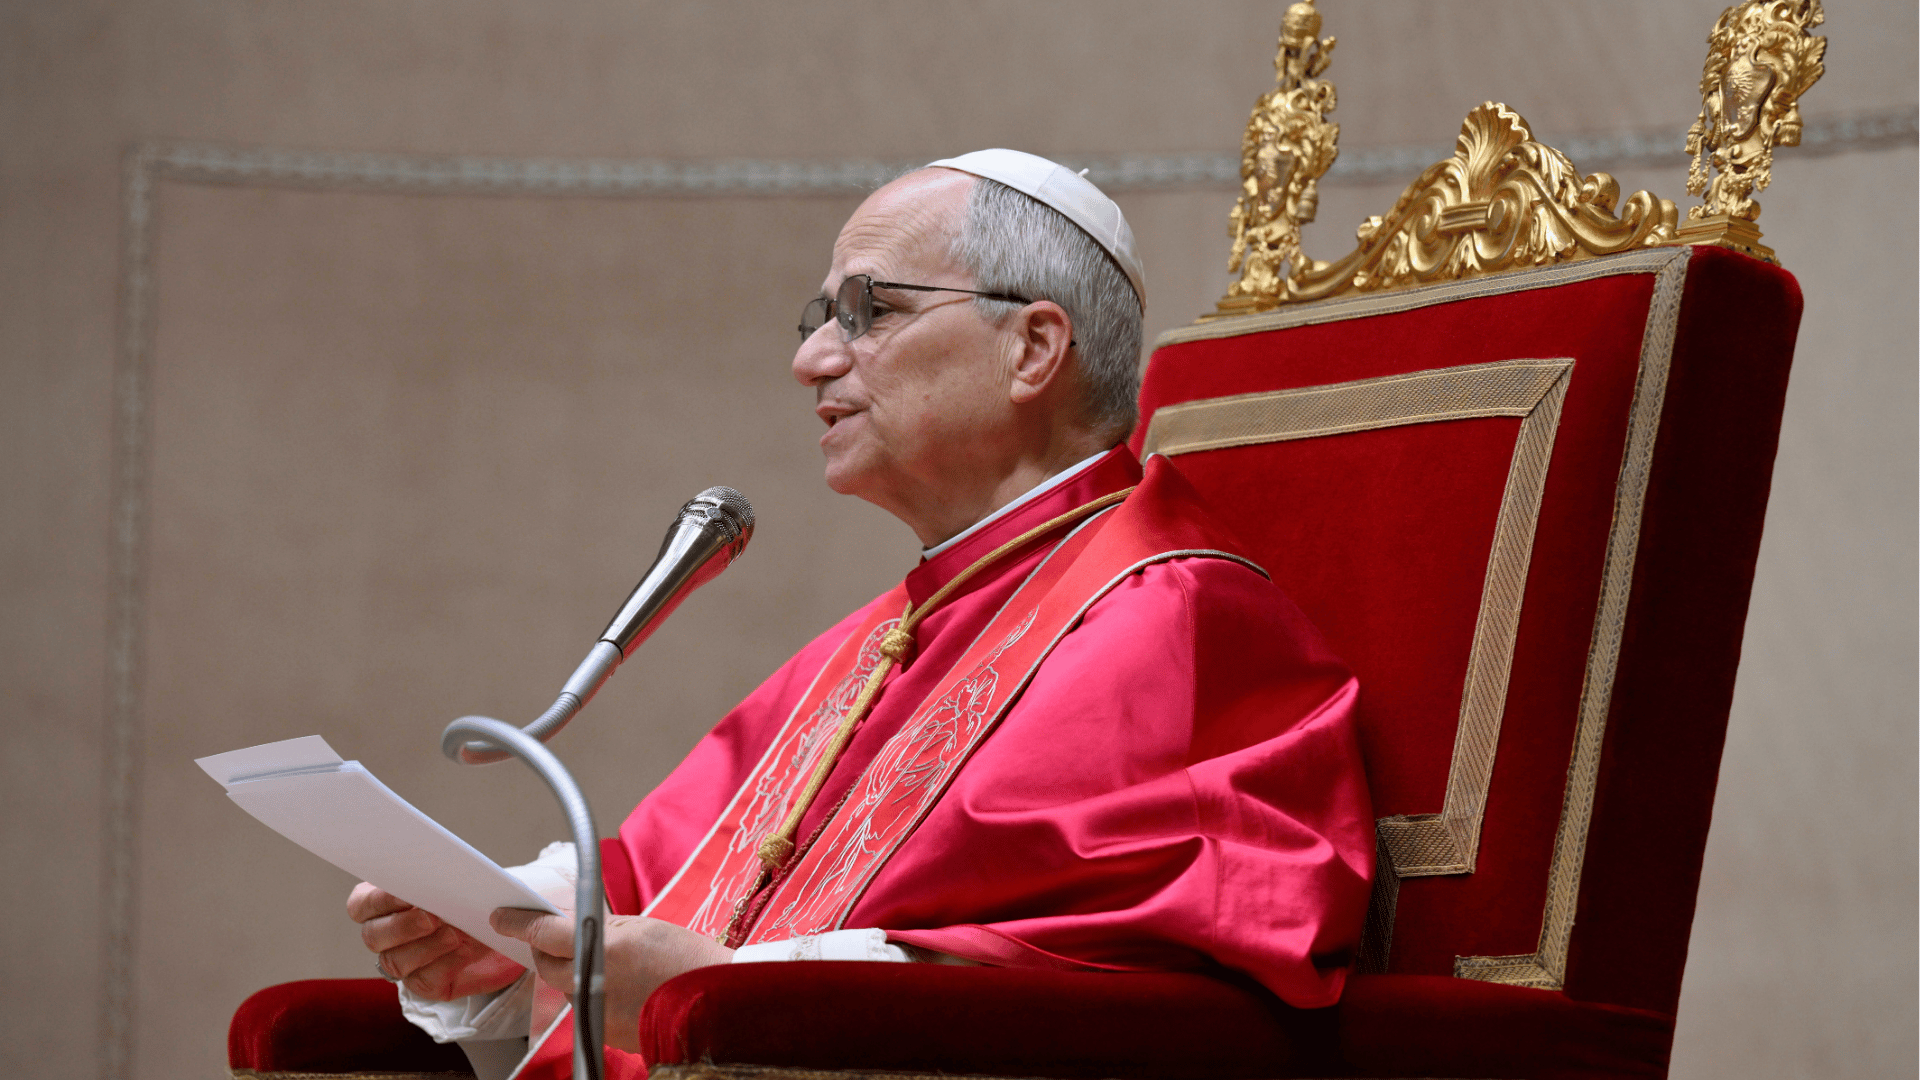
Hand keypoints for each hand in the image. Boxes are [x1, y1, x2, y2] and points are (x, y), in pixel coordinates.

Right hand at [347, 882, 525, 1000]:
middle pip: (373, 936)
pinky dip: (446, 964)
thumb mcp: (461, 882)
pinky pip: (424, 981)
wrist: (505, 929)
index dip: (377, 901)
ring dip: (427, 946)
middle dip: (403, 926)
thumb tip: (437, 876)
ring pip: (395, 962)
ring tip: (457, 933)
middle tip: (433, 917)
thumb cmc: (476, 898)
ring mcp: (404, 963)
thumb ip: (440, 878)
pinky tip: (466, 951)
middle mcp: (386, 937)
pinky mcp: (427, 984)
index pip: (360, 905)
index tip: (407, 894)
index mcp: (383, 904)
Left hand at [491, 908, 733, 1051]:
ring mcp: (596, 1012)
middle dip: (549, 950)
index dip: (518, 923)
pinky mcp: (604, 1033)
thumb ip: (600, 927)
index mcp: (600, 949)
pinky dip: (594, 995)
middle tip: (559, 937)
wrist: (717, 1000)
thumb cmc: (687, 959)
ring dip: (573, 973)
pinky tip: (622, 987)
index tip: (502, 918)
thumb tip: (567, 925)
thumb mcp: (642, 926)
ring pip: (565, 988)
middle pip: (547, 965)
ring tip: (605, 963)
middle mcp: (592, 984)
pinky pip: (586, 1008)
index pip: (543, 934)